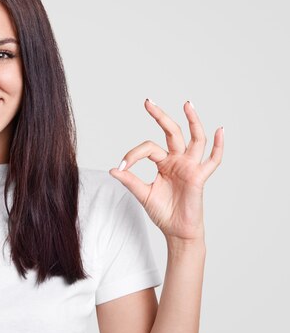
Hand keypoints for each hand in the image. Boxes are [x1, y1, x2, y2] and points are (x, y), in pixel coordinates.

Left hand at [109, 99, 223, 243]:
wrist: (176, 231)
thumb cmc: (163, 212)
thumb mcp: (142, 194)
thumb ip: (130, 181)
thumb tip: (113, 169)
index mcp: (163, 163)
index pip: (148, 148)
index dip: (133, 154)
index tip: (121, 166)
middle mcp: (177, 160)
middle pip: (171, 132)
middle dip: (160, 116)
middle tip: (148, 102)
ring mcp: (190, 166)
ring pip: (195, 139)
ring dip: (192, 121)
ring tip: (187, 104)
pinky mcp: (199, 177)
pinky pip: (213, 160)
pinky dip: (218, 146)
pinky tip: (220, 130)